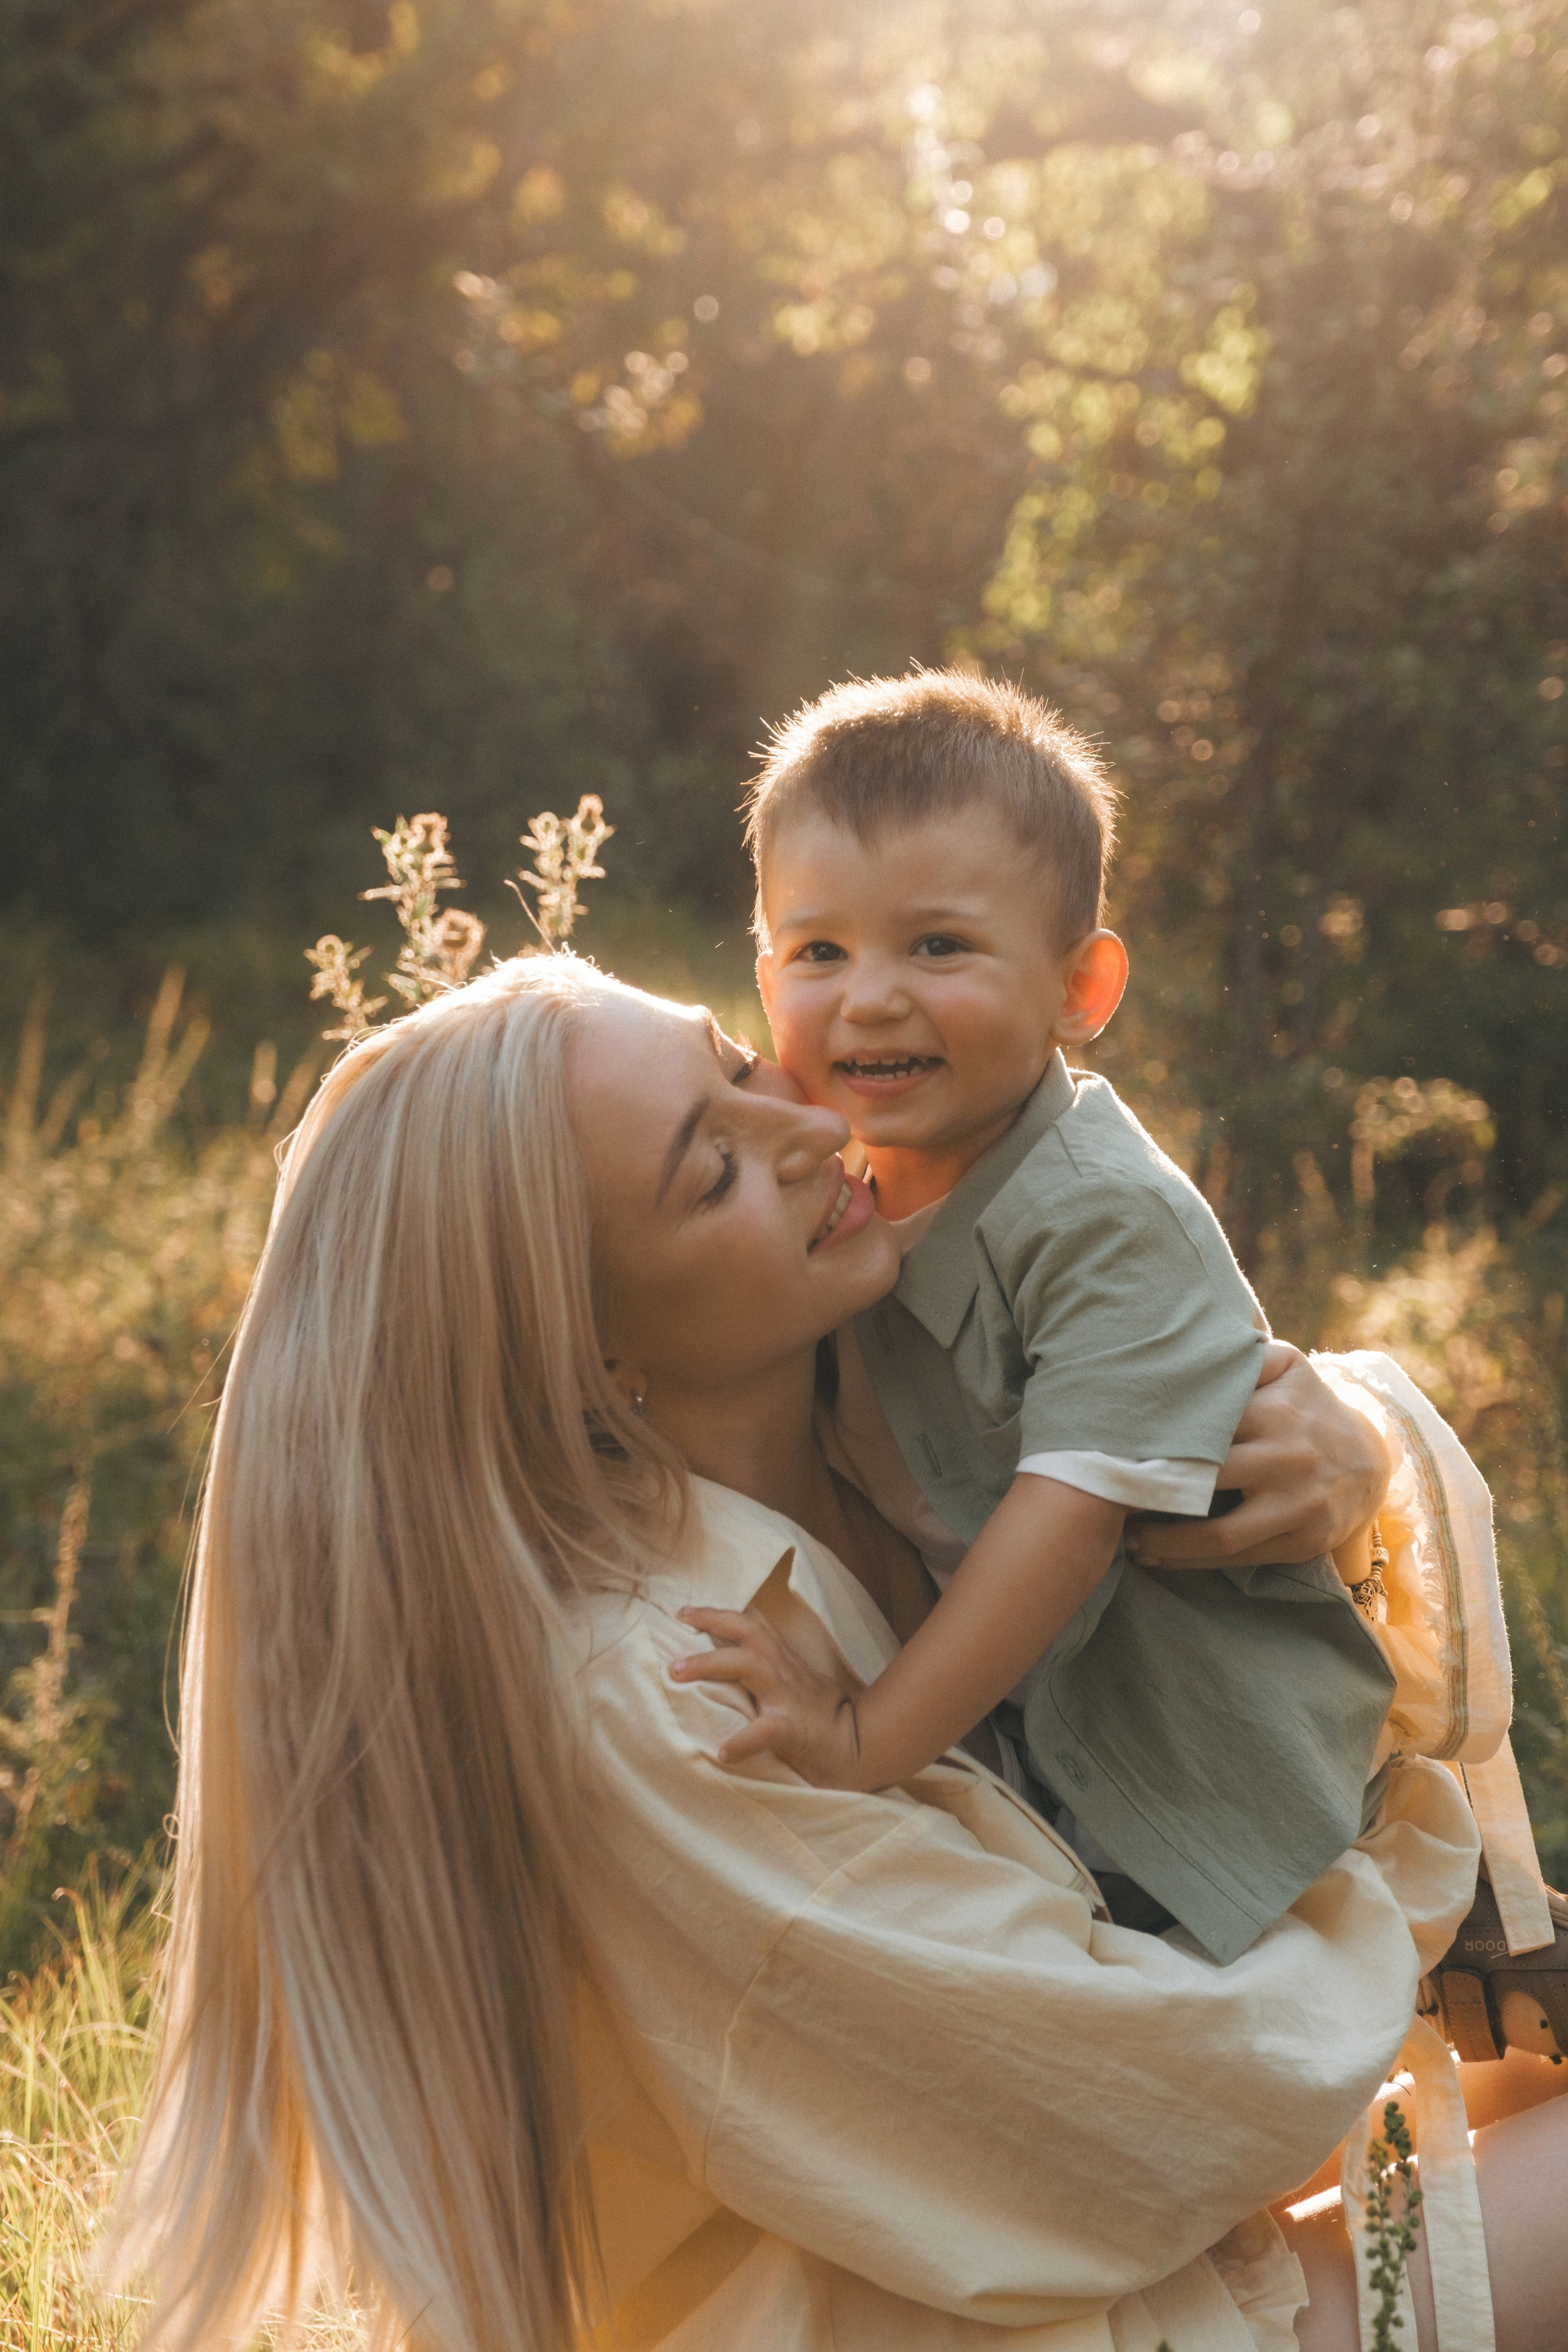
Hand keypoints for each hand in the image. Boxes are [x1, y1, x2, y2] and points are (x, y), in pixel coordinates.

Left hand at [670, 1606, 861, 1784]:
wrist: (865, 1751)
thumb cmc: (827, 1722)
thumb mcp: (800, 1686)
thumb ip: (772, 1675)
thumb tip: (734, 1671)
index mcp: (786, 1665)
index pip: (755, 1626)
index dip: (721, 1614)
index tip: (687, 1611)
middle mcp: (785, 1674)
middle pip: (749, 1631)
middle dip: (713, 1620)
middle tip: (680, 1618)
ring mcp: (789, 1699)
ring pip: (749, 1664)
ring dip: (710, 1663)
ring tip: (676, 1671)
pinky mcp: (794, 1731)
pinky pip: (765, 1730)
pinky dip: (742, 1740)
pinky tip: (722, 1752)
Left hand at [1124, 1340, 1391, 1570]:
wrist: (1370, 1458)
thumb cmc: (1305, 1407)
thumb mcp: (1286, 1368)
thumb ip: (1241, 1357)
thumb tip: (1179, 1354)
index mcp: (1277, 1409)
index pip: (1203, 1423)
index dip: (1155, 1439)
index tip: (1114, 1449)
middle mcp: (1289, 1456)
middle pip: (1204, 1479)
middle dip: (1151, 1492)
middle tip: (1109, 1497)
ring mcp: (1298, 1504)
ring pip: (1218, 1532)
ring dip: (1165, 1542)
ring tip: (1128, 1542)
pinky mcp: (1303, 1541)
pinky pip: (1238, 1558)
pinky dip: (1193, 1563)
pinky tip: (1158, 1559)